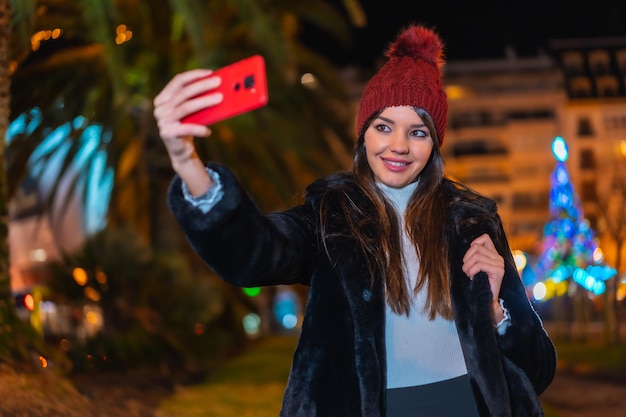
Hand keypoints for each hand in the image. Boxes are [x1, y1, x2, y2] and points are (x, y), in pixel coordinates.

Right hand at [153, 69, 223, 194]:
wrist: (182, 151)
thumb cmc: (189, 126)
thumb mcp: (193, 111)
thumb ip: (198, 99)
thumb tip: (220, 87)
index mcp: (164, 98)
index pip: (178, 81)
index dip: (194, 75)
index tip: (211, 72)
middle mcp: (160, 108)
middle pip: (184, 93)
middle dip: (203, 86)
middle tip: (218, 82)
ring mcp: (162, 121)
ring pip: (186, 107)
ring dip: (204, 102)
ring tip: (219, 99)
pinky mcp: (167, 133)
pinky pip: (186, 128)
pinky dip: (199, 129)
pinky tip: (208, 131)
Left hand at [462, 233, 505, 322]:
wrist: (486, 300)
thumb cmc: (479, 283)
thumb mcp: (475, 266)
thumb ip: (475, 255)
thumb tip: (470, 246)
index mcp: (493, 254)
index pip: (484, 238)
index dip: (473, 244)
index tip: (469, 258)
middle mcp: (498, 257)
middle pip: (476, 247)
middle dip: (466, 258)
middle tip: (467, 270)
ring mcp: (499, 264)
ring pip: (476, 256)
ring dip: (467, 266)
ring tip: (469, 274)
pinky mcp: (498, 271)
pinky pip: (480, 265)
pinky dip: (472, 270)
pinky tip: (472, 277)